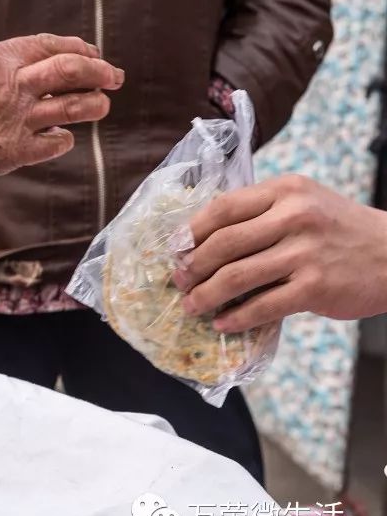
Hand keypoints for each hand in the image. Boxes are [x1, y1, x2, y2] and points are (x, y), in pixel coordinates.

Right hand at [0, 34, 123, 197]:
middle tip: (114, 77)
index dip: (80, 49)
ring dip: (96, 104)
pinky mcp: (16, 151)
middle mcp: (10, 84)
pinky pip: (60, 141)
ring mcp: (16, 118)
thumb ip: (5, 68)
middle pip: (74, 69)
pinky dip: (64, 138)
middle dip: (102, 71)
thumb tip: (49, 68)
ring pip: (77, 105)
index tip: (94, 55)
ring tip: (100, 105)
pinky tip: (56, 138)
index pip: (52, 45)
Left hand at [175, 175, 386, 331]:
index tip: (175, 249)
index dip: (191, 231)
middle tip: (180, 281)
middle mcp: (294, 217)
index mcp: (284, 191)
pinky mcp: (316, 287)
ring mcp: (305, 253)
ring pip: (237, 276)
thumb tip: (203, 239)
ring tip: (192, 305)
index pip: (222, 208)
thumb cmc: (339, 230)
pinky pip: (264, 306)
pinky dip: (237, 318)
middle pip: (223, 243)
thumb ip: (259, 213)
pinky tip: (223, 323)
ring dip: (206, 295)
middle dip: (192, 266)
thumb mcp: (303, 203)